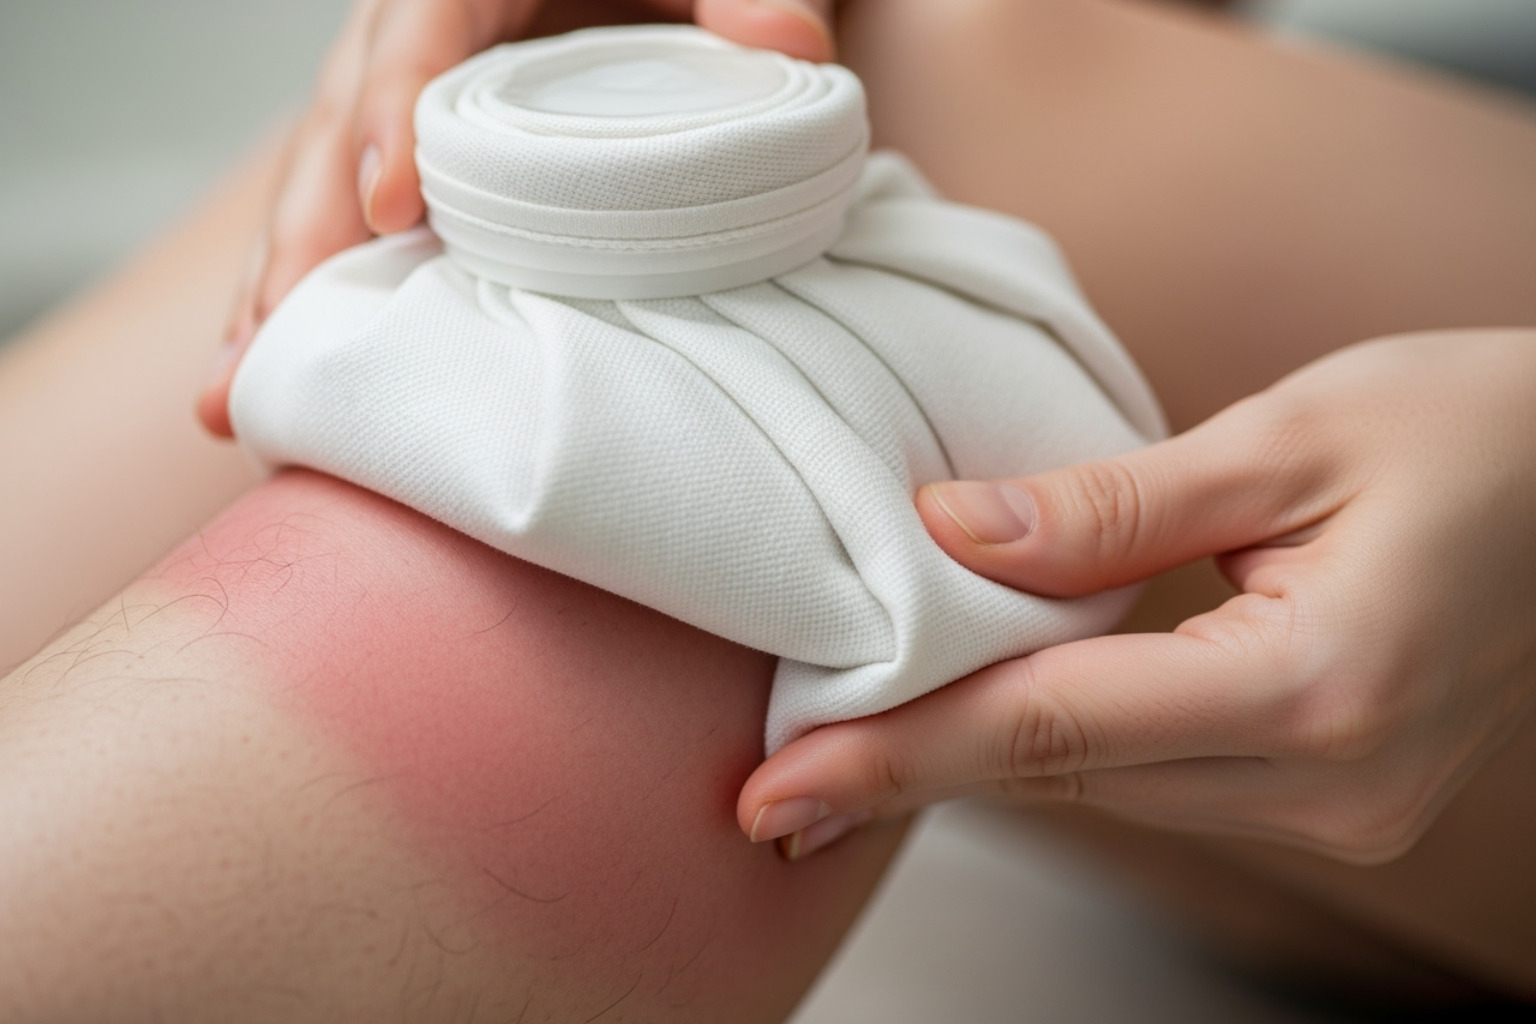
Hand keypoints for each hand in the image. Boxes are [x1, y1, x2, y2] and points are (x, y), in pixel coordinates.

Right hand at [197, 0, 835, 435]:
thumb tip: (796, 43)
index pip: (417, 31)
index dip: (394, 114)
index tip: (396, 206)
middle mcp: (418, 38)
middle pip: (338, 127)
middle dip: (304, 234)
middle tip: (276, 336)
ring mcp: (408, 104)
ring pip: (323, 184)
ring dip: (284, 286)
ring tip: (242, 389)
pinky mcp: (421, 159)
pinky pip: (354, 219)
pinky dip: (322, 293)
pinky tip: (282, 368)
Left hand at [739, 329, 1535, 863]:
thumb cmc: (1469, 432)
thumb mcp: (1287, 437)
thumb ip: (1112, 505)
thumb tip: (947, 531)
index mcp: (1317, 686)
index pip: (1053, 728)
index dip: (899, 757)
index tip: (774, 791)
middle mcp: (1327, 784)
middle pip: (1064, 778)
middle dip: (910, 775)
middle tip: (766, 789)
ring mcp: (1336, 811)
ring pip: (1103, 792)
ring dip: (974, 766)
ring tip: (836, 758)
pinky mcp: (1331, 802)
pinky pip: (1154, 782)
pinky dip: (1056, 753)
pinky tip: (975, 730)